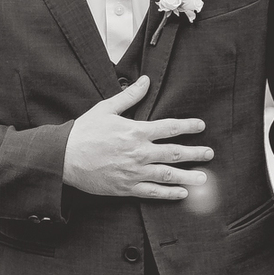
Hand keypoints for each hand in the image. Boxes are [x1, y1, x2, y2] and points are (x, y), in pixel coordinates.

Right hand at [62, 75, 212, 201]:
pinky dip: (169, 193)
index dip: (188, 126)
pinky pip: (152, 192)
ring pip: (167, 175)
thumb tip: (146, 80)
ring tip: (203, 178)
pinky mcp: (126, 187)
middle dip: (195, 153)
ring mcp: (133, 172)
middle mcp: (139, 153)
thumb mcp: (106, 109)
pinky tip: (181, 194)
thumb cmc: (84, 132)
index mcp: (135, 132)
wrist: (64, 157)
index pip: (169, 128)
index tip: (200, 126)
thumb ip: (129, 96)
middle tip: (209, 154)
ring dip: (188, 176)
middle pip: (174, 153)